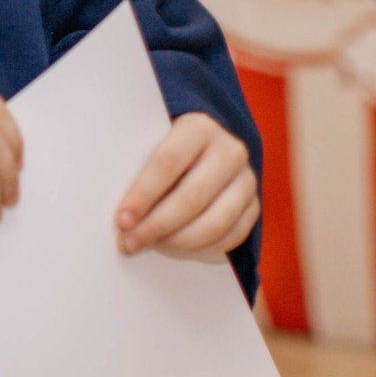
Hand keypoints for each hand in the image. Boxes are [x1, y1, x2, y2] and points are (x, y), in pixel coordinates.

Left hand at [116, 113, 257, 259]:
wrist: (206, 149)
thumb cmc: (167, 150)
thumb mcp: (154, 143)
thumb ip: (139, 167)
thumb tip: (122, 211)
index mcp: (199, 127)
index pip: (168, 163)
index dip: (143, 195)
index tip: (122, 219)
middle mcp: (229, 150)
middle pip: (191, 197)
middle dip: (156, 226)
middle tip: (130, 242)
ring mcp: (246, 179)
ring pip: (215, 222)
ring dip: (179, 242)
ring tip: (152, 246)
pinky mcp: (253, 205)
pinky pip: (231, 236)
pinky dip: (202, 249)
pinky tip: (178, 249)